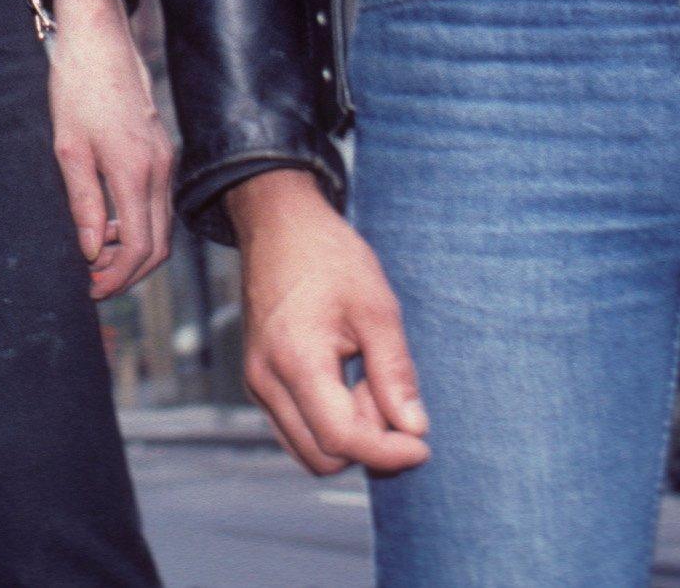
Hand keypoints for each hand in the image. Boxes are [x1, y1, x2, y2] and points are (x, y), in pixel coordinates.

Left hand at [45, 0, 173, 298]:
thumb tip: (90, 250)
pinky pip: (158, 202)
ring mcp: (164, 159)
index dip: (117, 277)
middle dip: (128, 272)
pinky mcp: (160, 150)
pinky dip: (138, 223)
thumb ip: (82, 203)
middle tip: (93, 281)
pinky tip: (106, 220)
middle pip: (158, 246)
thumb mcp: (68, 149)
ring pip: (161, 225)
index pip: (137, 248)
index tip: (91, 288)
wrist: (99, 39)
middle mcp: (159, 170)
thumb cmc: (77, 89)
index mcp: (134, 173)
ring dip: (132, 249)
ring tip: (95, 254)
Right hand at [226, 167, 429, 476]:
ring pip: (308, 448)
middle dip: (366, 441)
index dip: (388, 452)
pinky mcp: (259, 381)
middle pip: (323, 456)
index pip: (342, 439)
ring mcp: (257, 383)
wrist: (279, 225)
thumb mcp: (377, 307)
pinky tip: (347, 380)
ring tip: (366, 381)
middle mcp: (266, 381)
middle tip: (387, 392)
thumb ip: (395, 373)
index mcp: (296, 360)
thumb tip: (414, 429)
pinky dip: (328, 421)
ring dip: (347, 433)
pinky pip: (297, 428)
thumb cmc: (328, 256)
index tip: (422, 446)